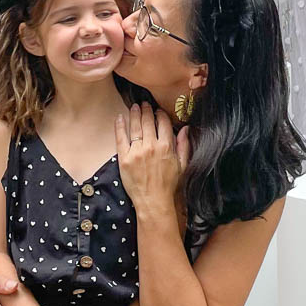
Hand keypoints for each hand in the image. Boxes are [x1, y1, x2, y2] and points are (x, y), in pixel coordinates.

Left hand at [114, 102, 190, 217]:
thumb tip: (186, 128)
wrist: (153, 201)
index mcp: (167, 146)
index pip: (163, 123)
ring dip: (134, 114)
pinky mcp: (124, 158)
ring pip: (135, 126)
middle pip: (148, 121)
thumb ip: (184, 145)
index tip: (158, 111)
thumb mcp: (183, 165)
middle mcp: (151, 146)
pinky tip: (120, 118)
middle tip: (144, 104)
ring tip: (134, 106)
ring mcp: (137, 151)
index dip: (160, 114)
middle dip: (146, 110)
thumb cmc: (170, 185)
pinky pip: (121, 138)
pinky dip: (120, 126)